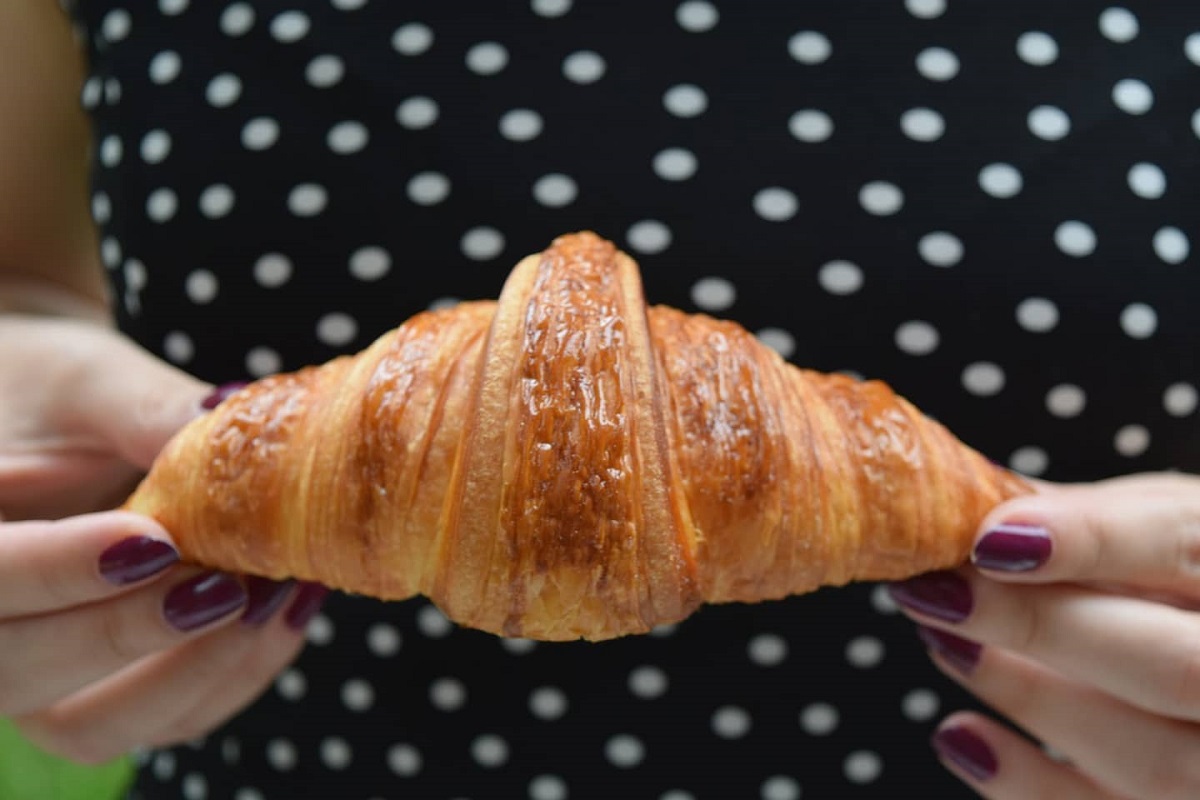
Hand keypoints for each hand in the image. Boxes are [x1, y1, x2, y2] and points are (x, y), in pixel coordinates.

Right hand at [0, 314, 326, 762]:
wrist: (56, 424)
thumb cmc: (54, 391)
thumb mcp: (88, 381)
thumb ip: (143, 408)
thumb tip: (228, 417)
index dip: (61, 571)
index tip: (156, 541)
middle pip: (22, 671)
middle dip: (131, 633)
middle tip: (232, 583)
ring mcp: (35, 671)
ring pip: (91, 724)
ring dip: (193, 672)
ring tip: (274, 595)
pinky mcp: (100, 691)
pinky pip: (158, 719)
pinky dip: (230, 677)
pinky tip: (289, 609)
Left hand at [888, 473, 1199, 799]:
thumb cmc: (1189, 576)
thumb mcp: (1166, 521)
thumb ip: (1088, 518)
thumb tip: (970, 508)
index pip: (1188, 546)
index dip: (1091, 540)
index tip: (991, 538)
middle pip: (1175, 667)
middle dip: (1041, 627)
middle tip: (939, 591)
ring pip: (1153, 759)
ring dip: (1026, 697)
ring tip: (941, 643)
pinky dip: (1027, 784)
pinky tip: (959, 734)